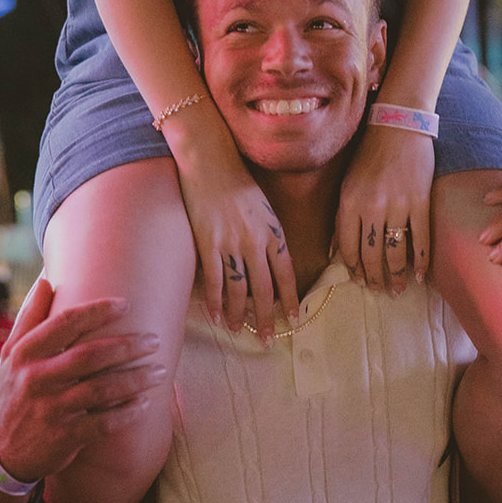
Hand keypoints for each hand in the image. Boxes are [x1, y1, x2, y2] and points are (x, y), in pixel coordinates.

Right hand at [0, 279, 164, 483]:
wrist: (3, 450)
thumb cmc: (15, 390)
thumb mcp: (11, 353)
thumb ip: (30, 316)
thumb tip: (47, 278)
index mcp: (24, 353)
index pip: (63, 324)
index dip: (96, 311)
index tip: (126, 303)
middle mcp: (36, 380)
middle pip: (89, 356)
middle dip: (127, 346)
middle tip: (155, 340)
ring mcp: (50, 410)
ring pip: (101, 390)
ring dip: (135, 379)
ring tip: (160, 371)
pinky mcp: (63, 437)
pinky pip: (103, 424)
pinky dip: (126, 413)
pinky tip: (145, 403)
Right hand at [177, 148, 297, 339]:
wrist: (211, 163)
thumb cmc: (239, 182)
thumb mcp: (265, 208)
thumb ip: (270, 234)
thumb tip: (273, 262)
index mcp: (273, 231)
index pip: (287, 274)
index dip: (290, 299)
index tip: (293, 319)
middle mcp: (256, 241)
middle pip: (264, 289)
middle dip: (267, 317)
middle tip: (268, 339)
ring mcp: (231, 244)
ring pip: (239, 289)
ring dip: (240, 314)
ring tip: (239, 331)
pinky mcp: (208, 243)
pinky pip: (213, 280)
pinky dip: (215, 302)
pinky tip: (216, 316)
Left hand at [335, 124, 433, 293]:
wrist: (398, 127)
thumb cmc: (369, 155)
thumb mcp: (347, 184)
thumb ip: (342, 217)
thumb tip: (336, 251)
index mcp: (349, 202)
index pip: (348, 247)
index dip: (353, 268)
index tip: (358, 280)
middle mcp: (371, 207)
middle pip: (371, 255)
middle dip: (375, 278)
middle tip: (379, 290)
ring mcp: (398, 205)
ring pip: (395, 252)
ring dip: (397, 275)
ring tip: (398, 288)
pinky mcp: (420, 202)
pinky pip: (421, 239)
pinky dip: (420, 260)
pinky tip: (420, 274)